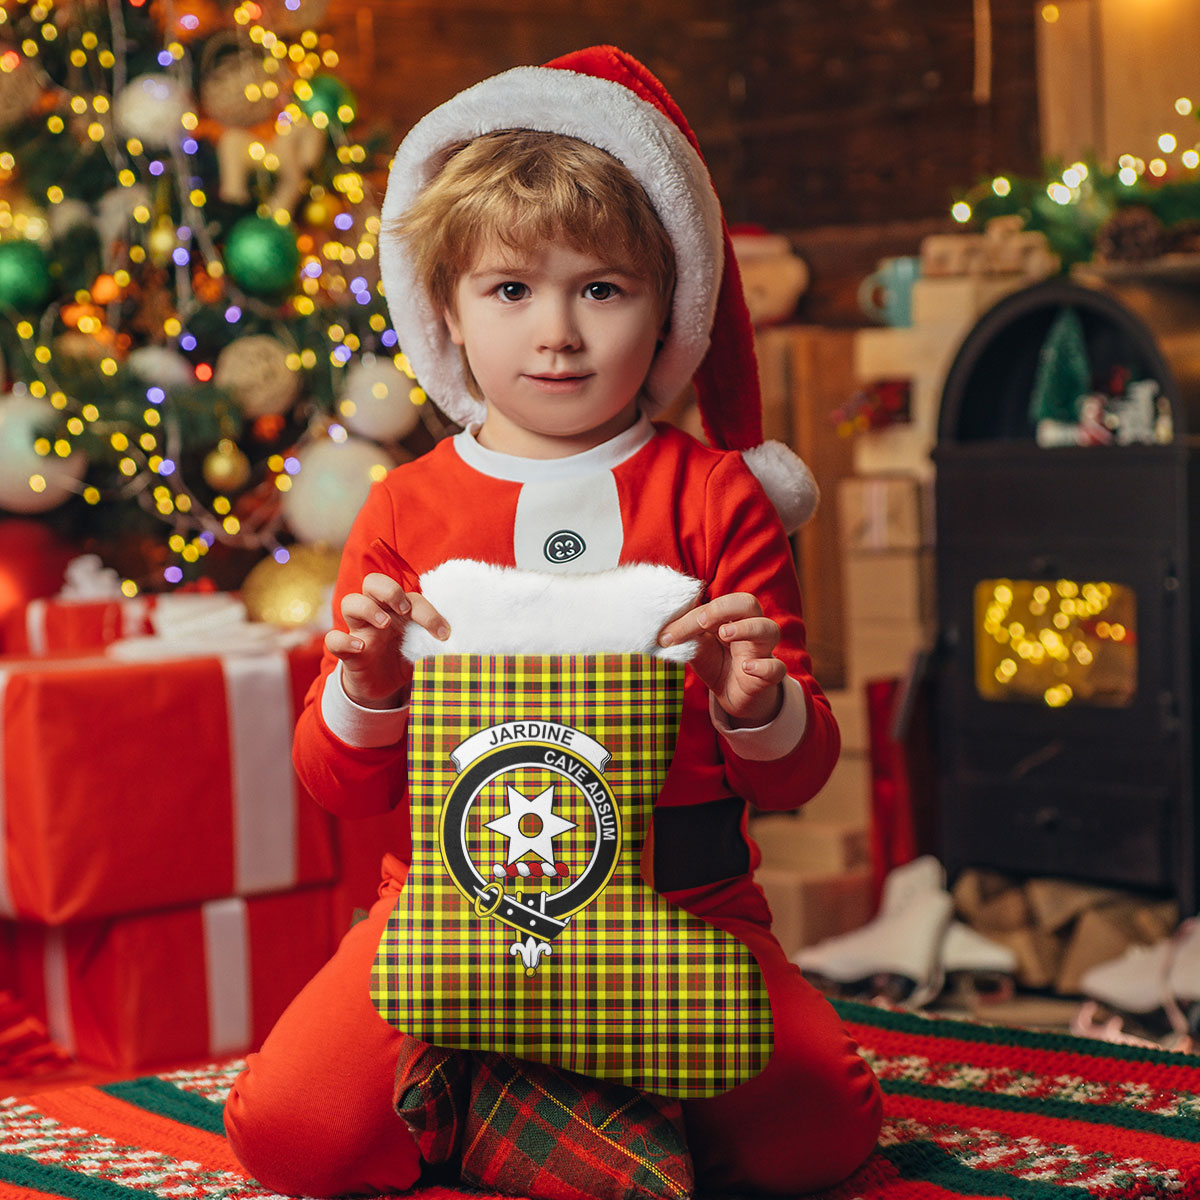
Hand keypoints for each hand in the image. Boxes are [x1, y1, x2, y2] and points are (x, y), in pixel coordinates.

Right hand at [324, 572, 448, 708]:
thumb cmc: (405, 659)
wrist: (384, 689)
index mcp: (398, 610)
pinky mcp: (346, 652)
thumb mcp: (424, 650)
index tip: (443, 633)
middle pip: (373, 582)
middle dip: (389, 590)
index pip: (410, 596)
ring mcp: (359, 631)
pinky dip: (343, 640)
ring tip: (385, 624)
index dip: (428, 611)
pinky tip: (361, 648)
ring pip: (350, 602)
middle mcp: (377, 614)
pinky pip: (333, 639)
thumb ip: (437, 643)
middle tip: (404, 609)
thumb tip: (464, 644)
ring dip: (368, 608)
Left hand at [658, 592, 785, 726]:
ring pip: (769, 629)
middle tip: (702, 622)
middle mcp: (750, 628)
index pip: (716, 605)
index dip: (692, 616)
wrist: (734, 696)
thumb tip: (661, 632)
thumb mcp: (697, 648)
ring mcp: (762, 651)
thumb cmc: (717, 663)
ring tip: (725, 634)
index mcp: (731, 617)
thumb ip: (685, 636)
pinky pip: (776, 667)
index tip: (668, 635)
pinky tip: (746, 667)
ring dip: (747, 628)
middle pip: (749, 603)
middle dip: (725, 608)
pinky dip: (764, 666)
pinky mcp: (769, 676)